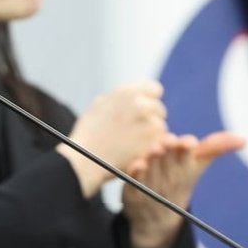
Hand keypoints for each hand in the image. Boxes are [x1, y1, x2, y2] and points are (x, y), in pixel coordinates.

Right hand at [58, 81, 169, 197]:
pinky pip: (160, 141)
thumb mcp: (100, 104)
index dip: (148, 99)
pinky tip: (134, 149)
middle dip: (150, 117)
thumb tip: (136, 94)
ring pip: (160, 125)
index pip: (154, 88)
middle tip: (133, 129)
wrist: (87, 158)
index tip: (143, 109)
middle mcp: (140, 104)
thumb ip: (121, 97)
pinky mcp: (154, 142)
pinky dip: (150, 146)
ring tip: (130, 140)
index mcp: (127, 92)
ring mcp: (149, 123)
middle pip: (158, 108)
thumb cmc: (89, 133)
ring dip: (150, 133)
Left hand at [123, 130, 246, 247]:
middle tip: (169, 140)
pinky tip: (136, 164)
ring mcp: (151, 187)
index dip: (188, 150)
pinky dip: (136, 174)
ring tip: (155, 149)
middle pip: (170, 163)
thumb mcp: (196, 165)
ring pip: (153, 171)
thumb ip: (214, 148)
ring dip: (154, 160)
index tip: (190, 142)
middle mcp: (169, 179)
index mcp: (185, 171)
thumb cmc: (177, 181)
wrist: (156, 220)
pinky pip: (135, 182)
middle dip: (171, 151)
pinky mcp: (134, 192)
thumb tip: (244, 139)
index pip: (188, 159)